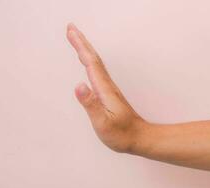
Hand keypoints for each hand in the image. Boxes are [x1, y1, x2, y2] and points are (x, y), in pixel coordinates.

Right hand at [67, 23, 145, 152]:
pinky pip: (97, 72)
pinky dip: (90, 61)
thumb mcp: (103, 123)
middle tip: (71, 28)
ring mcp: (109, 88)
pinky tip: (87, 62)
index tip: (71, 32)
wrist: (138, 137)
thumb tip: (79, 85)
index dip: (81, 46)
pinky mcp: (109, 93)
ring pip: (96, 64)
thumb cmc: (121, 134)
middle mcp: (107, 86)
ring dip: (86, 50)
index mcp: (104, 90)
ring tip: (77, 40)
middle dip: (82, 42)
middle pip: (94, 59)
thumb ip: (91, 104)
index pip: (91, 63)